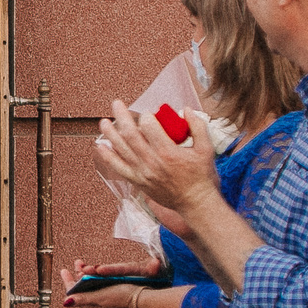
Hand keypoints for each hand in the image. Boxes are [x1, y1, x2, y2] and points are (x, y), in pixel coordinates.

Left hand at [57, 263, 139, 307]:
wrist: (144, 301)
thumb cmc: (122, 298)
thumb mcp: (100, 297)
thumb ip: (82, 299)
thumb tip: (65, 302)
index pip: (74, 294)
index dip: (68, 281)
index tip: (64, 269)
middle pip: (82, 289)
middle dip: (78, 275)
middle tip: (78, 262)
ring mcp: (105, 304)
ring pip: (91, 288)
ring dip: (87, 275)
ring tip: (85, 264)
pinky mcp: (113, 299)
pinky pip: (100, 288)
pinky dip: (96, 279)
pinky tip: (98, 272)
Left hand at [92, 104, 222, 224]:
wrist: (194, 203)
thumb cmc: (201, 176)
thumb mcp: (206, 149)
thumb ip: (197, 126)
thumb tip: (185, 109)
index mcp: (168, 152)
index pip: (149, 127)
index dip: (146, 116)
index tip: (148, 113)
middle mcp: (152, 162)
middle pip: (130, 135)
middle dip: (122, 116)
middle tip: (117, 104)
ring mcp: (142, 173)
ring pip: (121, 150)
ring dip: (110, 134)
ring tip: (104, 122)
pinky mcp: (138, 182)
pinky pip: (118, 168)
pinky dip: (108, 156)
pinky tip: (101, 146)